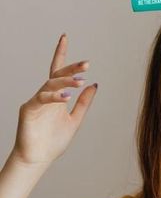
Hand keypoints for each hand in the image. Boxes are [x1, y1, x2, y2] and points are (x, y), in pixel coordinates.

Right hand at [11, 34, 97, 166]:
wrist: (38, 160)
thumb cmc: (53, 142)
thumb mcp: (75, 120)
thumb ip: (84, 103)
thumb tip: (95, 84)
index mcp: (57, 97)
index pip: (59, 71)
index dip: (61, 53)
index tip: (64, 37)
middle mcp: (46, 96)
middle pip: (57, 74)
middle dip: (71, 67)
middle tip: (86, 64)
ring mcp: (36, 101)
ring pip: (51, 84)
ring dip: (66, 81)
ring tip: (80, 80)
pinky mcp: (29, 109)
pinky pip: (41, 98)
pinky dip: (54, 96)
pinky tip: (65, 97)